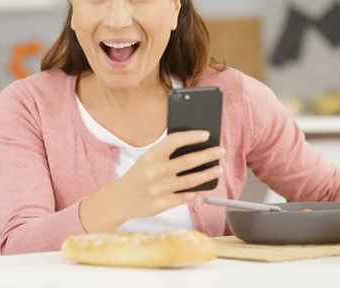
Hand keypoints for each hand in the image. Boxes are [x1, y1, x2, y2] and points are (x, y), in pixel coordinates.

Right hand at [79, 130, 223, 232]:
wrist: (119, 199)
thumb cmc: (137, 176)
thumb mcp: (146, 160)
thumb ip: (165, 155)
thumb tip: (193, 148)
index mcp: (150, 156)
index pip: (174, 141)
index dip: (191, 136)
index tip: (206, 134)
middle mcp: (155, 172)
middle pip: (187, 161)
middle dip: (208, 155)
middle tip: (220, 151)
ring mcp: (158, 189)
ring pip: (190, 181)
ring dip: (207, 174)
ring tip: (218, 169)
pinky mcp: (161, 204)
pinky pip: (184, 197)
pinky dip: (195, 191)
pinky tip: (203, 187)